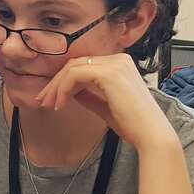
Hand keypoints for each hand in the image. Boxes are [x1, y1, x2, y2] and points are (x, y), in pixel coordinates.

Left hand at [35, 53, 177, 151]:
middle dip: (56, 83)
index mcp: (120, 64)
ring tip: (49, 104)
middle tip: (43, 100)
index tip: (50, 98)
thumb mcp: (104, 105)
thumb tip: (69, 91)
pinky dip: (63, 89)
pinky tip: (60, 105)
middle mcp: (119, 59)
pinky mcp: (109, 73)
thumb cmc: (133, 124)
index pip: (83, 65)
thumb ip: (88, 95)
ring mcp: (115, 64)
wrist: (150, 135)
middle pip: (75, 64)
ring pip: (72, 68)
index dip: (63, 80)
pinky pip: (75, 75)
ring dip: (56, 87)